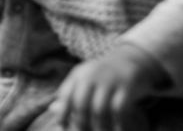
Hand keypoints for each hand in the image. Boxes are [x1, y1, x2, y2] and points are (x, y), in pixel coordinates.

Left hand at [50, 42, 164, 130]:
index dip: (63, 113)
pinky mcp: (126, 86)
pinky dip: (118, 123)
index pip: (65, 95)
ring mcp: (109, 80)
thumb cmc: (102, 74)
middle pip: (81, 104)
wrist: (130, 59)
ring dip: (100, 127)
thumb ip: (69, 93)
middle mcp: (92, 76)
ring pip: (99, 110)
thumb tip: (52, 110)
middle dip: (81, 123)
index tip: (64, 126)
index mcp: (78, 74)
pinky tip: (119, 129)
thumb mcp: (84, 78)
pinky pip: (119, 109)